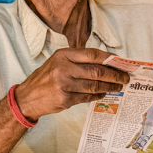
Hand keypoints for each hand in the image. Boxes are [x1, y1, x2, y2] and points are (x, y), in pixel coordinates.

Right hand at [14, 48, 129, 121]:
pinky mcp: (65, 99)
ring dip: (109, 87)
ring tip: (118, 87)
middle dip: (114, 75)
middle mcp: (63, 68)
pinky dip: (98, 95)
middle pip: (97, 71)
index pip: (92, 54)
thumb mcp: (57, 62)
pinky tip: (103, 93)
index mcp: (63, 55)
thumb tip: (105, 63)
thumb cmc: (45, 78)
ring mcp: (64, 84)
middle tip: (125, 78)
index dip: (109, 59)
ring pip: (94, 85)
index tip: (120, 62)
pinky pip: (87, 97)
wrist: (27, 97)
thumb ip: (77, 61)